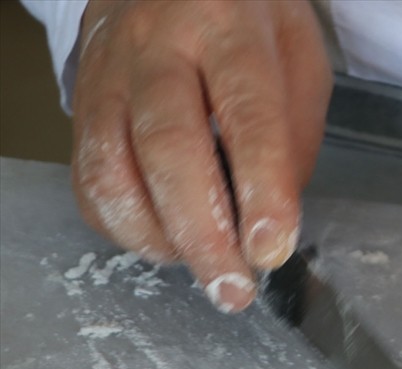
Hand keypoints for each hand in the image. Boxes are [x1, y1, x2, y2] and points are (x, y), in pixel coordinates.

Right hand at [70, 0, 330, 311]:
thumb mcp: (299, 61)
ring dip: (160, 239)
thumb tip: (272, 219)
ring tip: (204, 270)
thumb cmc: (248, 25)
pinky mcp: (81, 104)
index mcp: (227, 27)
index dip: (260, 189)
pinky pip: (88, 180)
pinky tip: (165, 242)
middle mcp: (157, 47)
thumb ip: (294, 136)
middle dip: (202, 234)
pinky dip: (124, 227)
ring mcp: (108, 75)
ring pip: (112, 169)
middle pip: (168, 148)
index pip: (246, 114)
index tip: (271, 249)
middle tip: (233, 288)